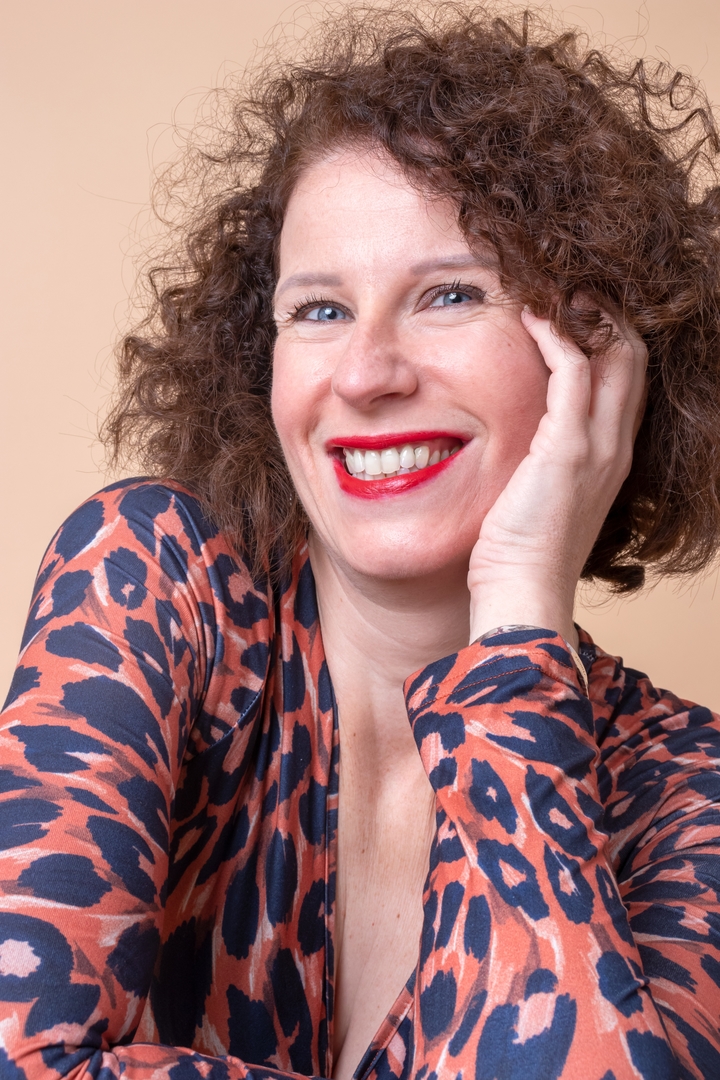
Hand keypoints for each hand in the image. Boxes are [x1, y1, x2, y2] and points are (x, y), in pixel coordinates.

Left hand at [467, 306, 647, 646]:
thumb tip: (520, 442)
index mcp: (611, 456)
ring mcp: (599, 446)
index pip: (627, 378)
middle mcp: (616, 445)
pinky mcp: (568, 449)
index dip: (607, 337)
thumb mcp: (540, 496)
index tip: (573, 309)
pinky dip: (554, 335)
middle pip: (633, 355)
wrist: (521, 590)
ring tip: (550, 287)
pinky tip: (529, 316)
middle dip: (605, 313)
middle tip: (566, 285)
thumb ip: (543, 461)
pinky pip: (574, 371)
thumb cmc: (518, 550)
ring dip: (583, 313)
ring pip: (615, 353)